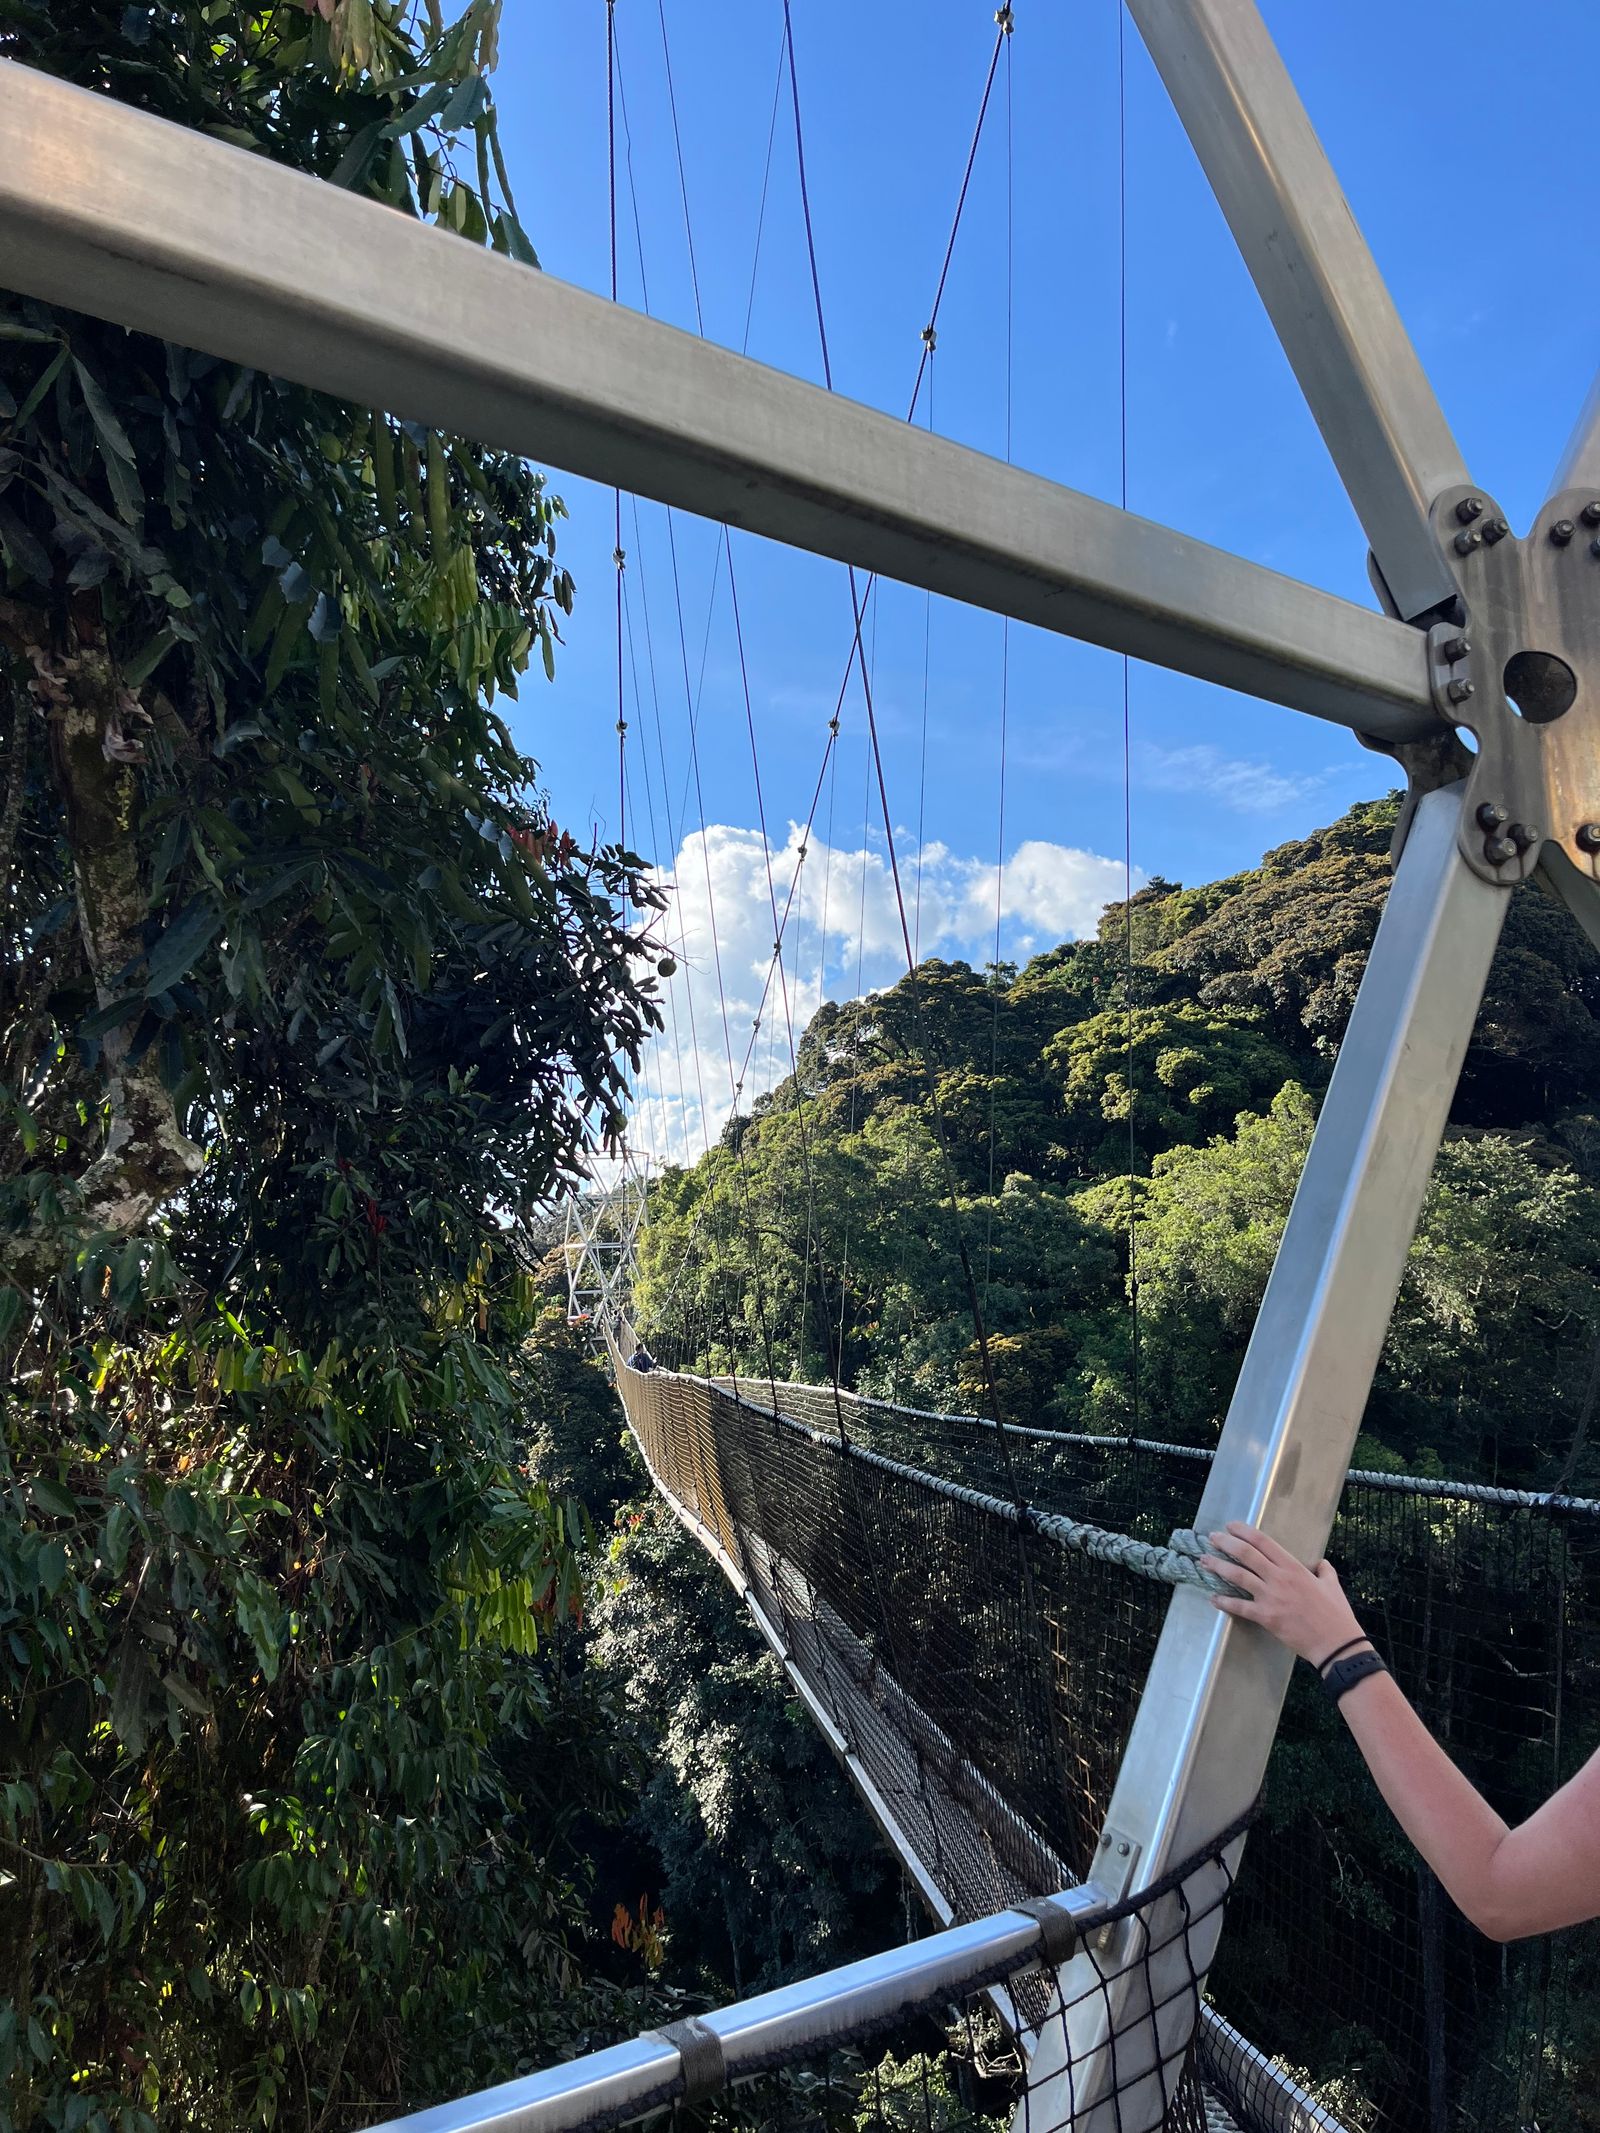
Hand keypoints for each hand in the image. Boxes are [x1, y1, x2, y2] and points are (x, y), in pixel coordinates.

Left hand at [1199, 1521, 1366, 1667]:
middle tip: (1211, 1538)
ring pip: (1238, 1576)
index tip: (1230, 1526)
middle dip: (1225, 1543)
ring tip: (1204, 1561)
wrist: (1336, 1643)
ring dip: (1218, 1567)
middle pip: (1246, 1554)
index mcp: (1294, 1567)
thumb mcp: (1332, 1585)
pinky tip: (1213, 1598)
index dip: (1244, 1531)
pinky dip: (1224, 1601)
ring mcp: (1271, 1597)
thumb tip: (1321, 1563)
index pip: (1263, 1542)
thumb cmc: (1336, 1614)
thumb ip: (1324, 1571)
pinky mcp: (1266, 1617)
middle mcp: (1279, 1578)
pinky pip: (1240, 1606)